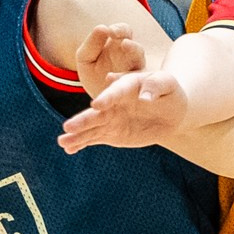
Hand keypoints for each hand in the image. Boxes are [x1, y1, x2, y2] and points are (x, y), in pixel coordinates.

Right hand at [57, 67, 191, 154]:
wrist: (170, 110)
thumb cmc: (169, 92)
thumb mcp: (168, 84)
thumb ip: (156, 85)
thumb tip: (145, 96)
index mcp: (126, 85)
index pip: (115, 91)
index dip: (107, 98)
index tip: (97, 105)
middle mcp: (113, 102)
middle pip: (97, 112)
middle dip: (83, 120)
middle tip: (68, 127)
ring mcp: (110, 118)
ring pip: (91, 127)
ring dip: (77, 134)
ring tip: (62, 142)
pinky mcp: (110, 133)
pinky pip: (94, 138)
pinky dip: (81, 144)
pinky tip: (68, 150)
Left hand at [73, 22, 148, 99]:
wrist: (96, 101)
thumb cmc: (93, 74)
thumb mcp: (86, 58)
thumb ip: (92, 43)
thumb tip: (103, 27)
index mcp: (121, 45)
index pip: (125, 32)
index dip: (120, 30)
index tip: (111, 31)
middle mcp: (133, 59)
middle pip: (137, 49)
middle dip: (132, 47)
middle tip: (124, 44)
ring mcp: (137, 76)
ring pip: (141, 68)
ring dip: (136, 64)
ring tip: (127, 60)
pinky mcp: (137, 92)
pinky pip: (138, 88)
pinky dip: (131, 85)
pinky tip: (113, 82)